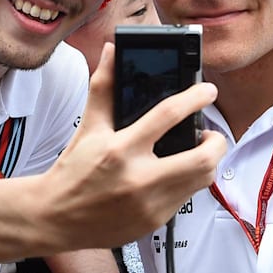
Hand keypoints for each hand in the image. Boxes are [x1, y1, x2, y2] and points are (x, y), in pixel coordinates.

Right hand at [45, 45, 224, 249]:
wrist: (56, 218)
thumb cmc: (72, 172)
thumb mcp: (88, 126)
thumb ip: (104, 87)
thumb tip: (112, 52)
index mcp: (120, 150)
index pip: (168, 115)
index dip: (195, 98)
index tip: (207, 91)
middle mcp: (138, 179)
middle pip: (202, 159)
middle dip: (216, 141)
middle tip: (209, 134)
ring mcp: (149, 204)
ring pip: (202, 180)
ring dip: (207, 163)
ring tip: (197, 153)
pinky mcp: (154, 221)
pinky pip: (186, 198)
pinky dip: (188, 182)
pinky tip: (177, 173)